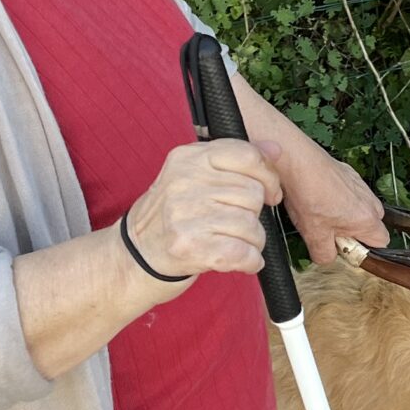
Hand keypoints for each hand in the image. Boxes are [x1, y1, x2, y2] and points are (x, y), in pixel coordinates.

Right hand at [122, 141, 284, 286]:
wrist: (134, 255)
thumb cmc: (173, 215)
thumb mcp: (196, 176)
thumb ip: (236, 160)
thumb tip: (275, 148)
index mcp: (188, 157)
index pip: (246, 155)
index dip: (268, 176)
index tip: (269, 193)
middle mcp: (185, 182)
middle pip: (252, 193)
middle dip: (254, 214)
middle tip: (235, 224)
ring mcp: (185, 215)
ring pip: (251, 225)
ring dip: (252, 241)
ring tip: (232, 243)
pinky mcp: (190, 247)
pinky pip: (244, 253)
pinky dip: (250, 261)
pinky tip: (240, 260)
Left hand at [263, 134, 387, 267]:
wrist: (298, 162)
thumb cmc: (309, 196)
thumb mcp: (314, 236)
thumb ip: (325, 254)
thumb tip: (327, 257)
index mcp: (367, 220)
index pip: (382, 243)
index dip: (364, 249)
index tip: (344, 248)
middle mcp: (370, 201)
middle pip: (371, 225)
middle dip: (354, 231)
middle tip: (329, 230)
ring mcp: (361, 185)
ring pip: (360, 208)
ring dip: (346, 214)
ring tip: (321, 212)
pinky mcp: (349, 174)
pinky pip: (351, 193)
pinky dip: (339, 198)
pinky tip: (318, 196)